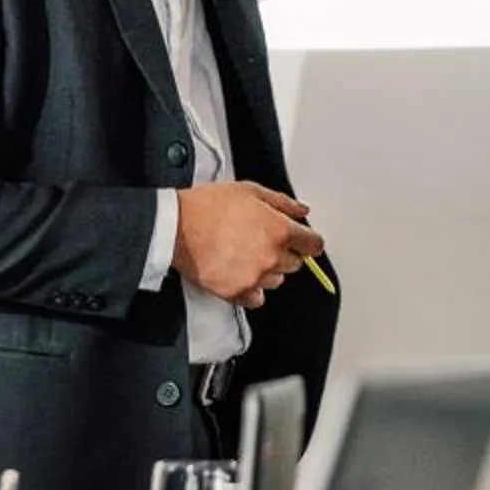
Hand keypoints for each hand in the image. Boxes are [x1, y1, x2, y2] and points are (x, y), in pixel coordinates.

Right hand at [172, 182, 320, 306]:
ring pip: (276, 280)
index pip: (314, 245)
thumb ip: (282, 202)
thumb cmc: (207, 207)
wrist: (176, 227)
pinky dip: (251, 289)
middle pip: (295, 263)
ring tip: (243, 254)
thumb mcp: (249, 191)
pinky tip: (238, 273)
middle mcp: (272, 256)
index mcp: (279, 230)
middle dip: (283, 252)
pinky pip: (257, 298)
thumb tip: (302, 211)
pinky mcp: (237, 292)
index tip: (302, 241)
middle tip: (260, 240)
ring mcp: (255, 277)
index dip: (308, 241)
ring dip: (266, 270)